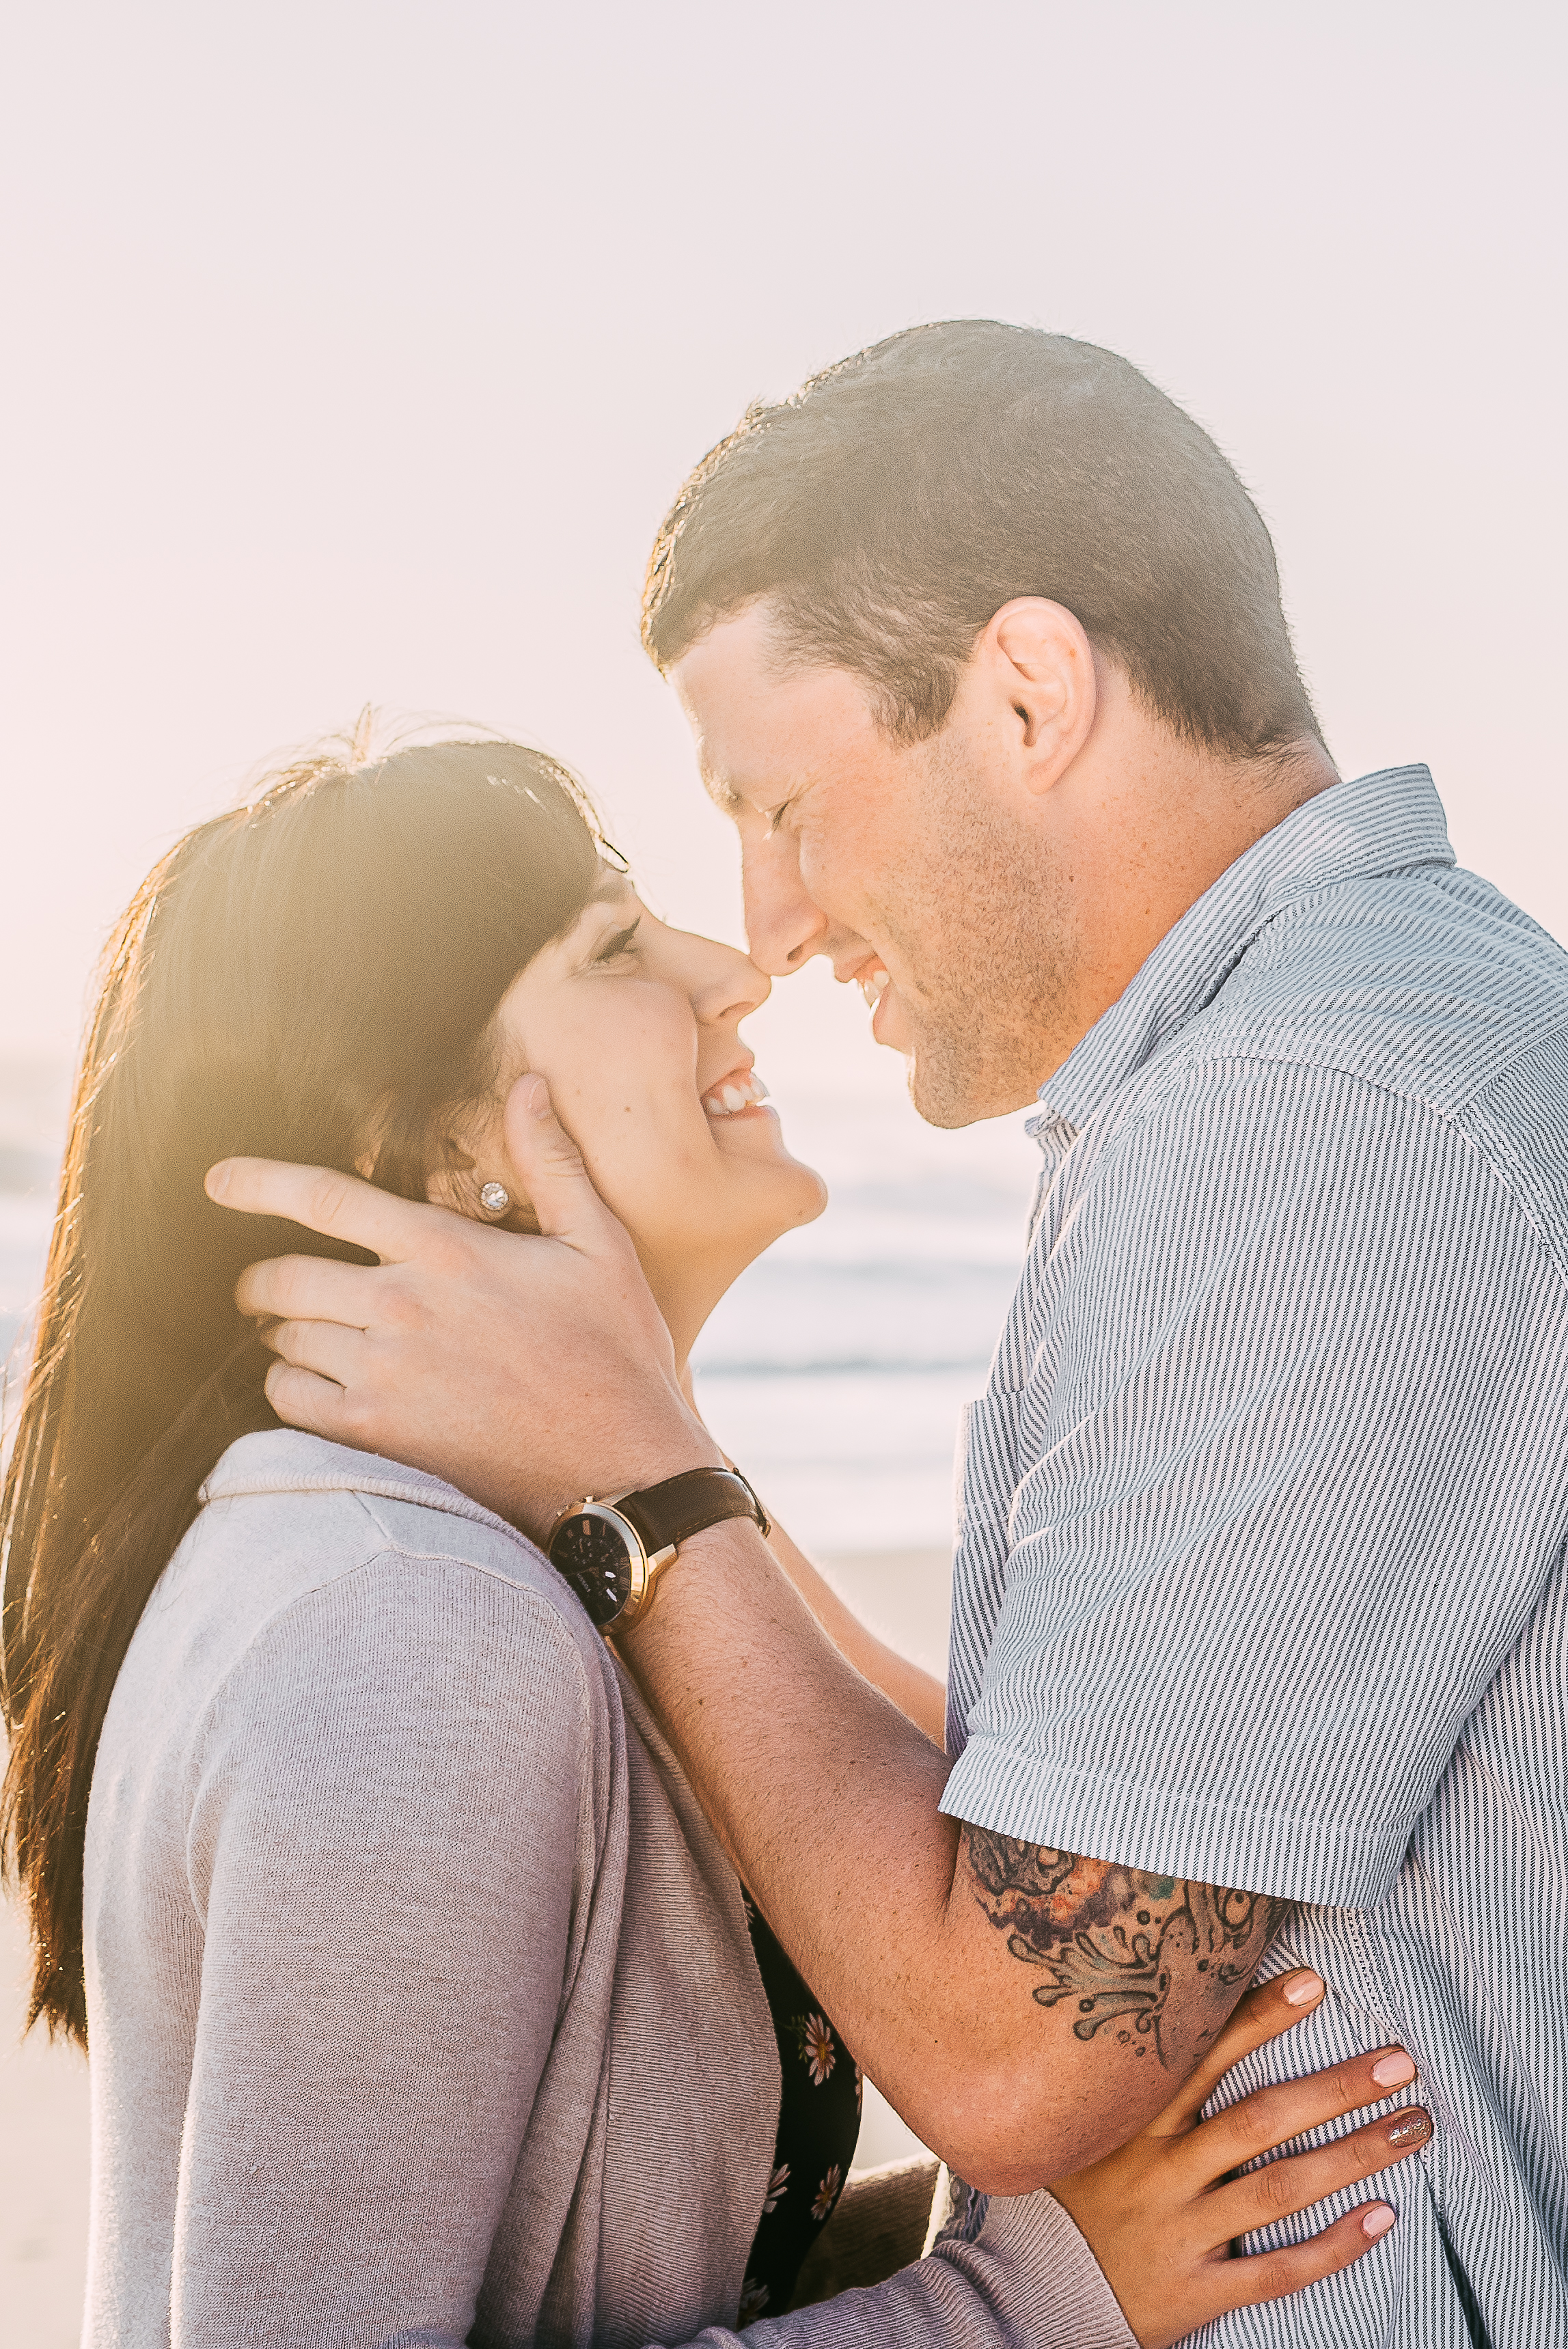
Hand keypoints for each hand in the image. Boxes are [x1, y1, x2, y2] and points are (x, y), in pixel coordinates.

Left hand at [205, 1075, 720, 1536]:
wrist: (620, 1467)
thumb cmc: (615, 1351)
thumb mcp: (599, 1243)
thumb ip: (552, 1161)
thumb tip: (528, 1084)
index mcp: (446, 1249)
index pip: (325, 1199)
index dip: (259, 1182)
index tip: (217, 1181)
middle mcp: (402, 1306)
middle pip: (283, 1276)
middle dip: (260, 1279)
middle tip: (261, 1287)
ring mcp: (383, 1374)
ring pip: (283, 1340)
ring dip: (280, 1335)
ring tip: (299, 1339)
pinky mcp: (377, 1435)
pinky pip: (289, 1402)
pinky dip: (287, 1389)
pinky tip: (314, 1388)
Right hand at [1051, 1970, 1428, 2348]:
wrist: (1039, 2289)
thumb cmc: (1078, 2192)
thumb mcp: (1088, 2126)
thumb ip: (1132, 2080)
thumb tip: (1181, 2006)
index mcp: (1133, 2122)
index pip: (1204, 2056)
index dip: (1258, 2017)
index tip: (1314, 1982)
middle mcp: (1160, 2170)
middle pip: (1259, 2120)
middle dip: (1335, 2087)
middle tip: (1399, 2062)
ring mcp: (1180, 2231)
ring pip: (1279, 2189)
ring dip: (1353, 2155)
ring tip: (1412, 2126)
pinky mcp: (1195, 2290)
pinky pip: (1275, 2270)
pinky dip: (1332, 2247)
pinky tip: (1381, 2218)